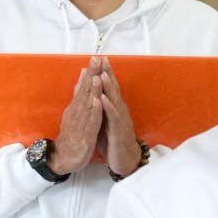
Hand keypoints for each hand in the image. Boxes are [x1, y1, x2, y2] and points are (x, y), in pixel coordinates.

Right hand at [50, 58, 105, 176]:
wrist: (62, 158)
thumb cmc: (71, 135)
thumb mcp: (74, 113)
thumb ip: (79, 95)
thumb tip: (82, 77)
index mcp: (76, 108)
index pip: (83, 87)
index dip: (90, 73)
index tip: (95, 58)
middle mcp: (76, 113)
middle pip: (84, 92)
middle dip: (91, 76)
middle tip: (96, 60)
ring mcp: (80, 124)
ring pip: (87, 105)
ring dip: (92, 91)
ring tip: (97, 77)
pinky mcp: (84, 135)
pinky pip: (90, 122)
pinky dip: (93, 111)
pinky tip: (97, 102)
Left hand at [96, 61, 141, 176]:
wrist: (124, 160)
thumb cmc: (113, 140)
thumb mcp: (103, 120)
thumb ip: (99, 106)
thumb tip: (93, 93)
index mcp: (114, 107)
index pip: (109, 87)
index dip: (104, 72)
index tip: (98, 58)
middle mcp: (119, 110)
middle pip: (113, 88)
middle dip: (107, 73)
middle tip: (102, 58)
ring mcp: (120, 119)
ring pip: (114, 100)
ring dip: (108, 86)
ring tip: (102, 74)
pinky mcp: (118, 130)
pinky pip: (113, 117)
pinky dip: (108, 107)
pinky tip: (102, 98)